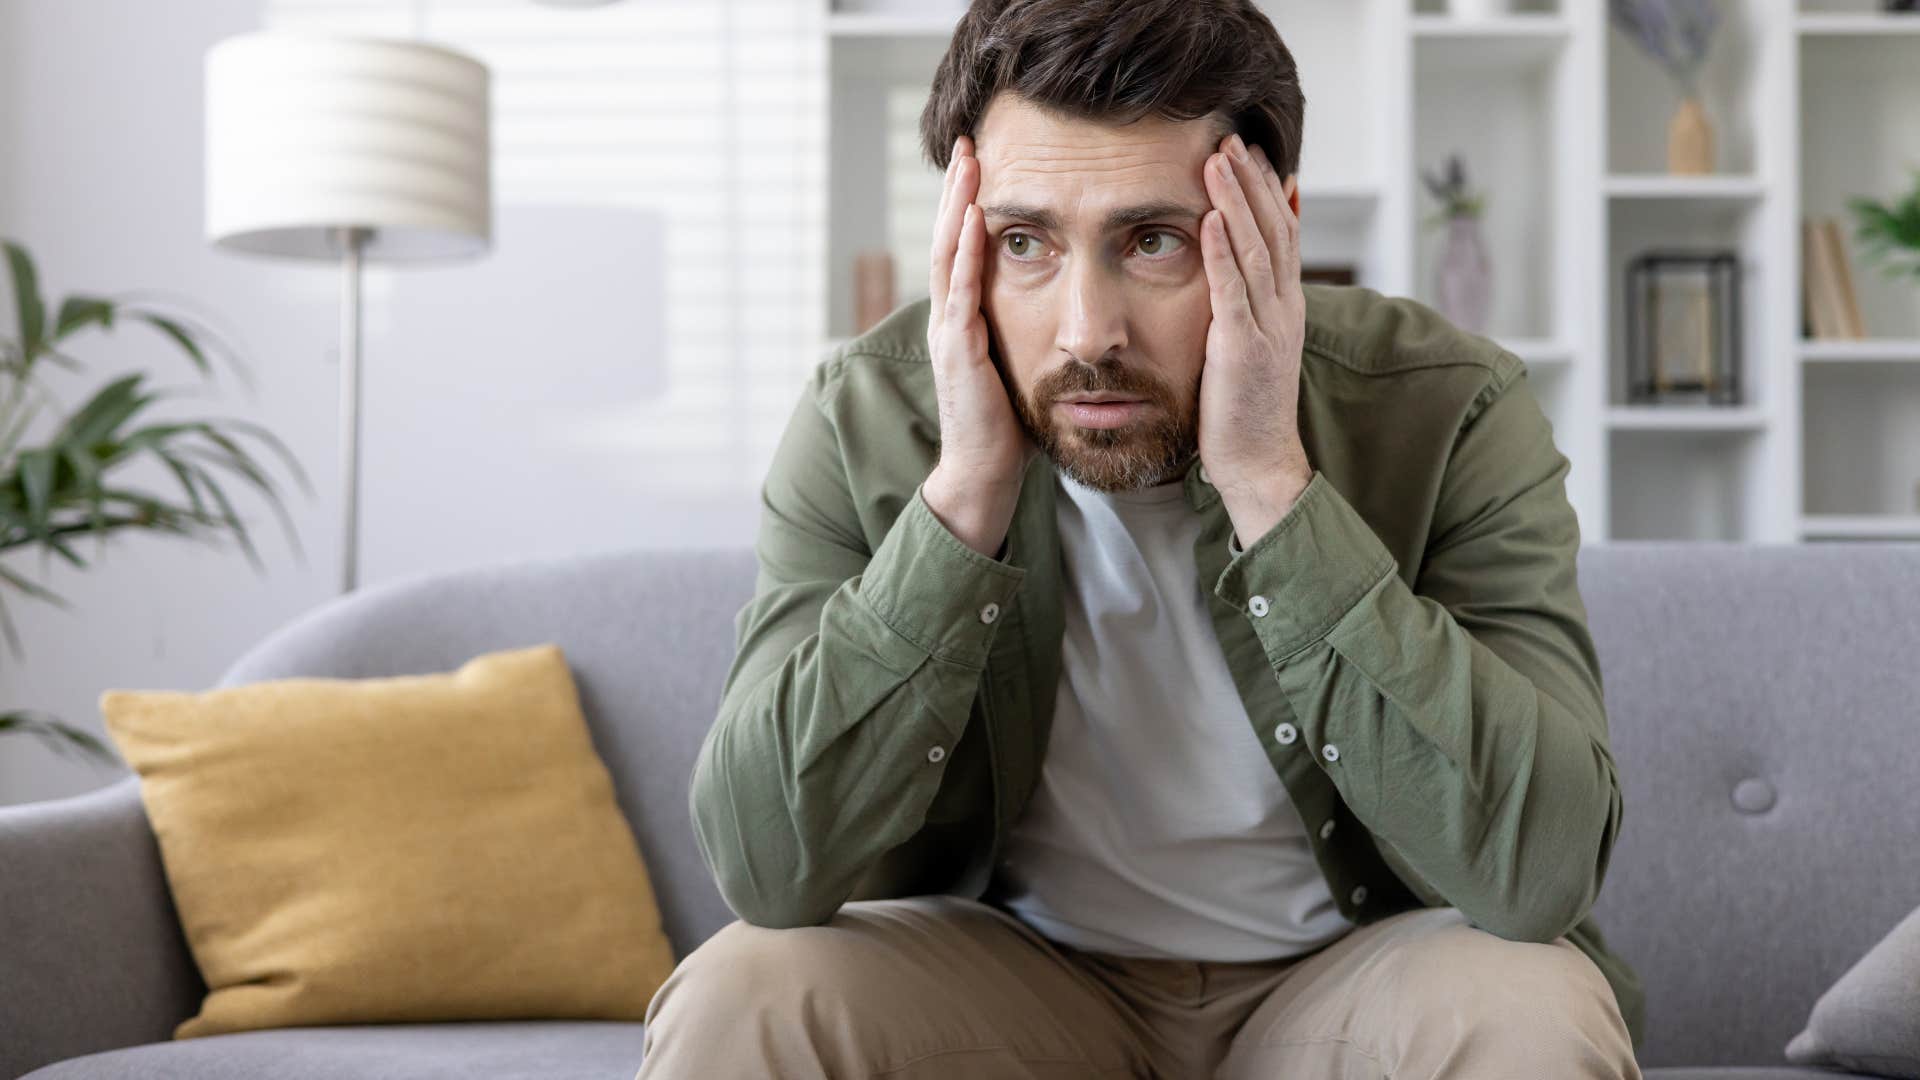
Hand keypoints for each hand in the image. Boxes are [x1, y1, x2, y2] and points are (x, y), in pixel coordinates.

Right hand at [926, 135, 1038, 492]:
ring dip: (956, 207)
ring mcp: (948, 334)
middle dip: (957, 190)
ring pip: (947, 256)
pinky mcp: (957, 353)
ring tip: (967, 164)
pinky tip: (974, 221)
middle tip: (969, 142)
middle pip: (948, 239)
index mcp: (964, 319)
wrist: (985, 475)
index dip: (969, 204)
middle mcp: (949, 319)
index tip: (983, 162)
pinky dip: (965, 253)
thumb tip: (1057, 301)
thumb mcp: (1020, 363)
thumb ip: (1025, 329)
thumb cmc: (1007, 426)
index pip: (963, 248)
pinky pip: (960, 293)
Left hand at [1198, 132, 1312, 537]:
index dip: (1268, 190)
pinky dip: (1223, 251)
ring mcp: (1267, 327)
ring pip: (1257, 249)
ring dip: (1237, 200)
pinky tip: (1211, 219)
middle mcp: (1284, 309)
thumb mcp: (1249, 345)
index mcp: (1286, 306)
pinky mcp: (1243, 348)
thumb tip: (1231, 272)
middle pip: (1274, 228)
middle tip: (1230, 138)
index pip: (1283, 233)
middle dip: (1252, 180)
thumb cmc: (1244, 409)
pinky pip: (1234, 290)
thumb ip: (1245, 305)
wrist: (1258, 461)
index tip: (1250, 152)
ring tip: (1219, 160)